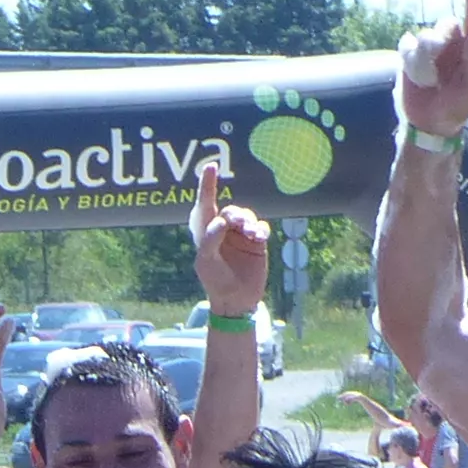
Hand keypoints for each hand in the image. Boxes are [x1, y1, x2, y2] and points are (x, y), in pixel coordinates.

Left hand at [190, 162, 272, 317]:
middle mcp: (224, 230)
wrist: (236, 300)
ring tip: (251, 234)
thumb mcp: (207, 262)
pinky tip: (259, 238)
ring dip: (249, 222)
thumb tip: (221, 219)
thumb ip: (210, 239)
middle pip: (230, 211)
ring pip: (247, 217)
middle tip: (240, 225)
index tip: (211, 167)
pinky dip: (260, 230)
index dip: (208, 186)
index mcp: (206, 232)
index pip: (206, 204)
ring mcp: (241, 235)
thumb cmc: (215, 281)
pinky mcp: (256, 242)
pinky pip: (261, 228)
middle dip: (236, 215)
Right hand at [399, 0, 467, 141]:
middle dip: (442, 44)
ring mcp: (431, 47)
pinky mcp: (411, 53)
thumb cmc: (457, 107)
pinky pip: (408, 45)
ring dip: (426, 57)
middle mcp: (452, 42)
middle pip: (446, 24)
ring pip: (425, 35)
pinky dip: (411, 59)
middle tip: (440, 73)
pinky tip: (417, 75)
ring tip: (429, 80)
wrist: (428, 123)